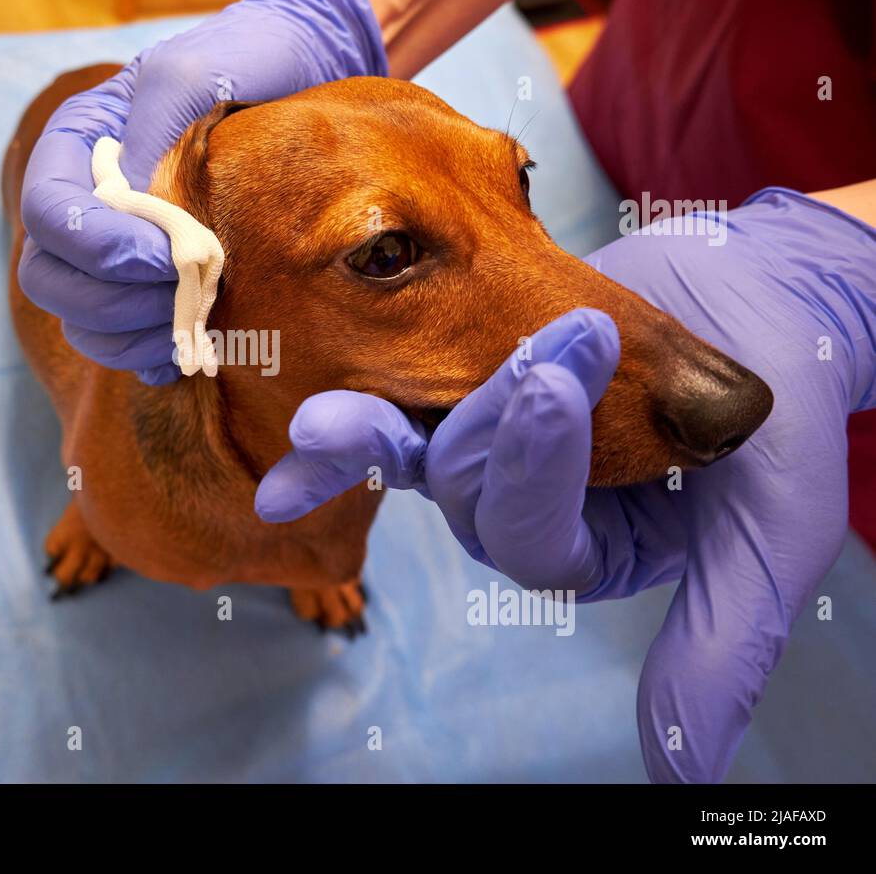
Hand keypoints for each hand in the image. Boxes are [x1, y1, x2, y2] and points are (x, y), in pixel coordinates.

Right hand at [18, 0, 385, 384]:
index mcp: (77, 148)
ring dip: (133, 335)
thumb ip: (155, 128)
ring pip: (83, 322)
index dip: (94, 245)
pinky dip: (154, 355)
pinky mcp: (152, 293)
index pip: (46, 211)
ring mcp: (113, 256)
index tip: (164, 253)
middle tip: (186, 290)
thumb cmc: (248, 63)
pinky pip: (126, 345)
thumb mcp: (197, 72)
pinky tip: (196, 346)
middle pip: (48, 278)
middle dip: (111, 298)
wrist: (304, 80)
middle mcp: (84, 206)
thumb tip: (130, 203)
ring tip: (197, 320)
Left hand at [256, 189, 875, 780]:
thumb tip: (685, 778)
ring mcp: (489, 452)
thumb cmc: (779, 421)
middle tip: (561, 336)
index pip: (532, 535)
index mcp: (586, 554)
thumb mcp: (770, 542)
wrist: (762, 302)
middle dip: (497, 418)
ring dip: (396, 423)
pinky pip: (403, 408)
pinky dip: (357, 423)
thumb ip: (719, 649)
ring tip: (387, 379)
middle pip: (466, 493)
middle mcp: (526, 513)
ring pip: (425, 451)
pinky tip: (301, 431)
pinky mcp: (464, 390)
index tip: (558, 378)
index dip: (536, 467)